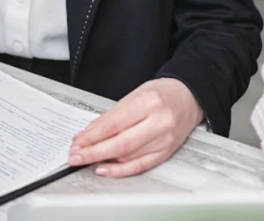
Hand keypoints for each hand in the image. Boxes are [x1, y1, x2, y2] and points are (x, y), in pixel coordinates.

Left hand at [68, 78, 203, 177]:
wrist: (189, 98)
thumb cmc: (161, 93)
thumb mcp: (134, 94)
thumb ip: (112, 115)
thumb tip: (88, 133)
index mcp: (148, 102)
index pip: (114, 123)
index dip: (92, 136)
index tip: (77, 141)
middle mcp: (159, 122)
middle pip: (120, 143)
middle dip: (93, 152)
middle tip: (75, 156)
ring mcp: (164, 140)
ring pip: (128, 156)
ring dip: (103, 160)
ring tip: (85, 160)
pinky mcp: (166, 152)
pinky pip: (140, 166)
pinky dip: (120, 170)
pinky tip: (105, 169)